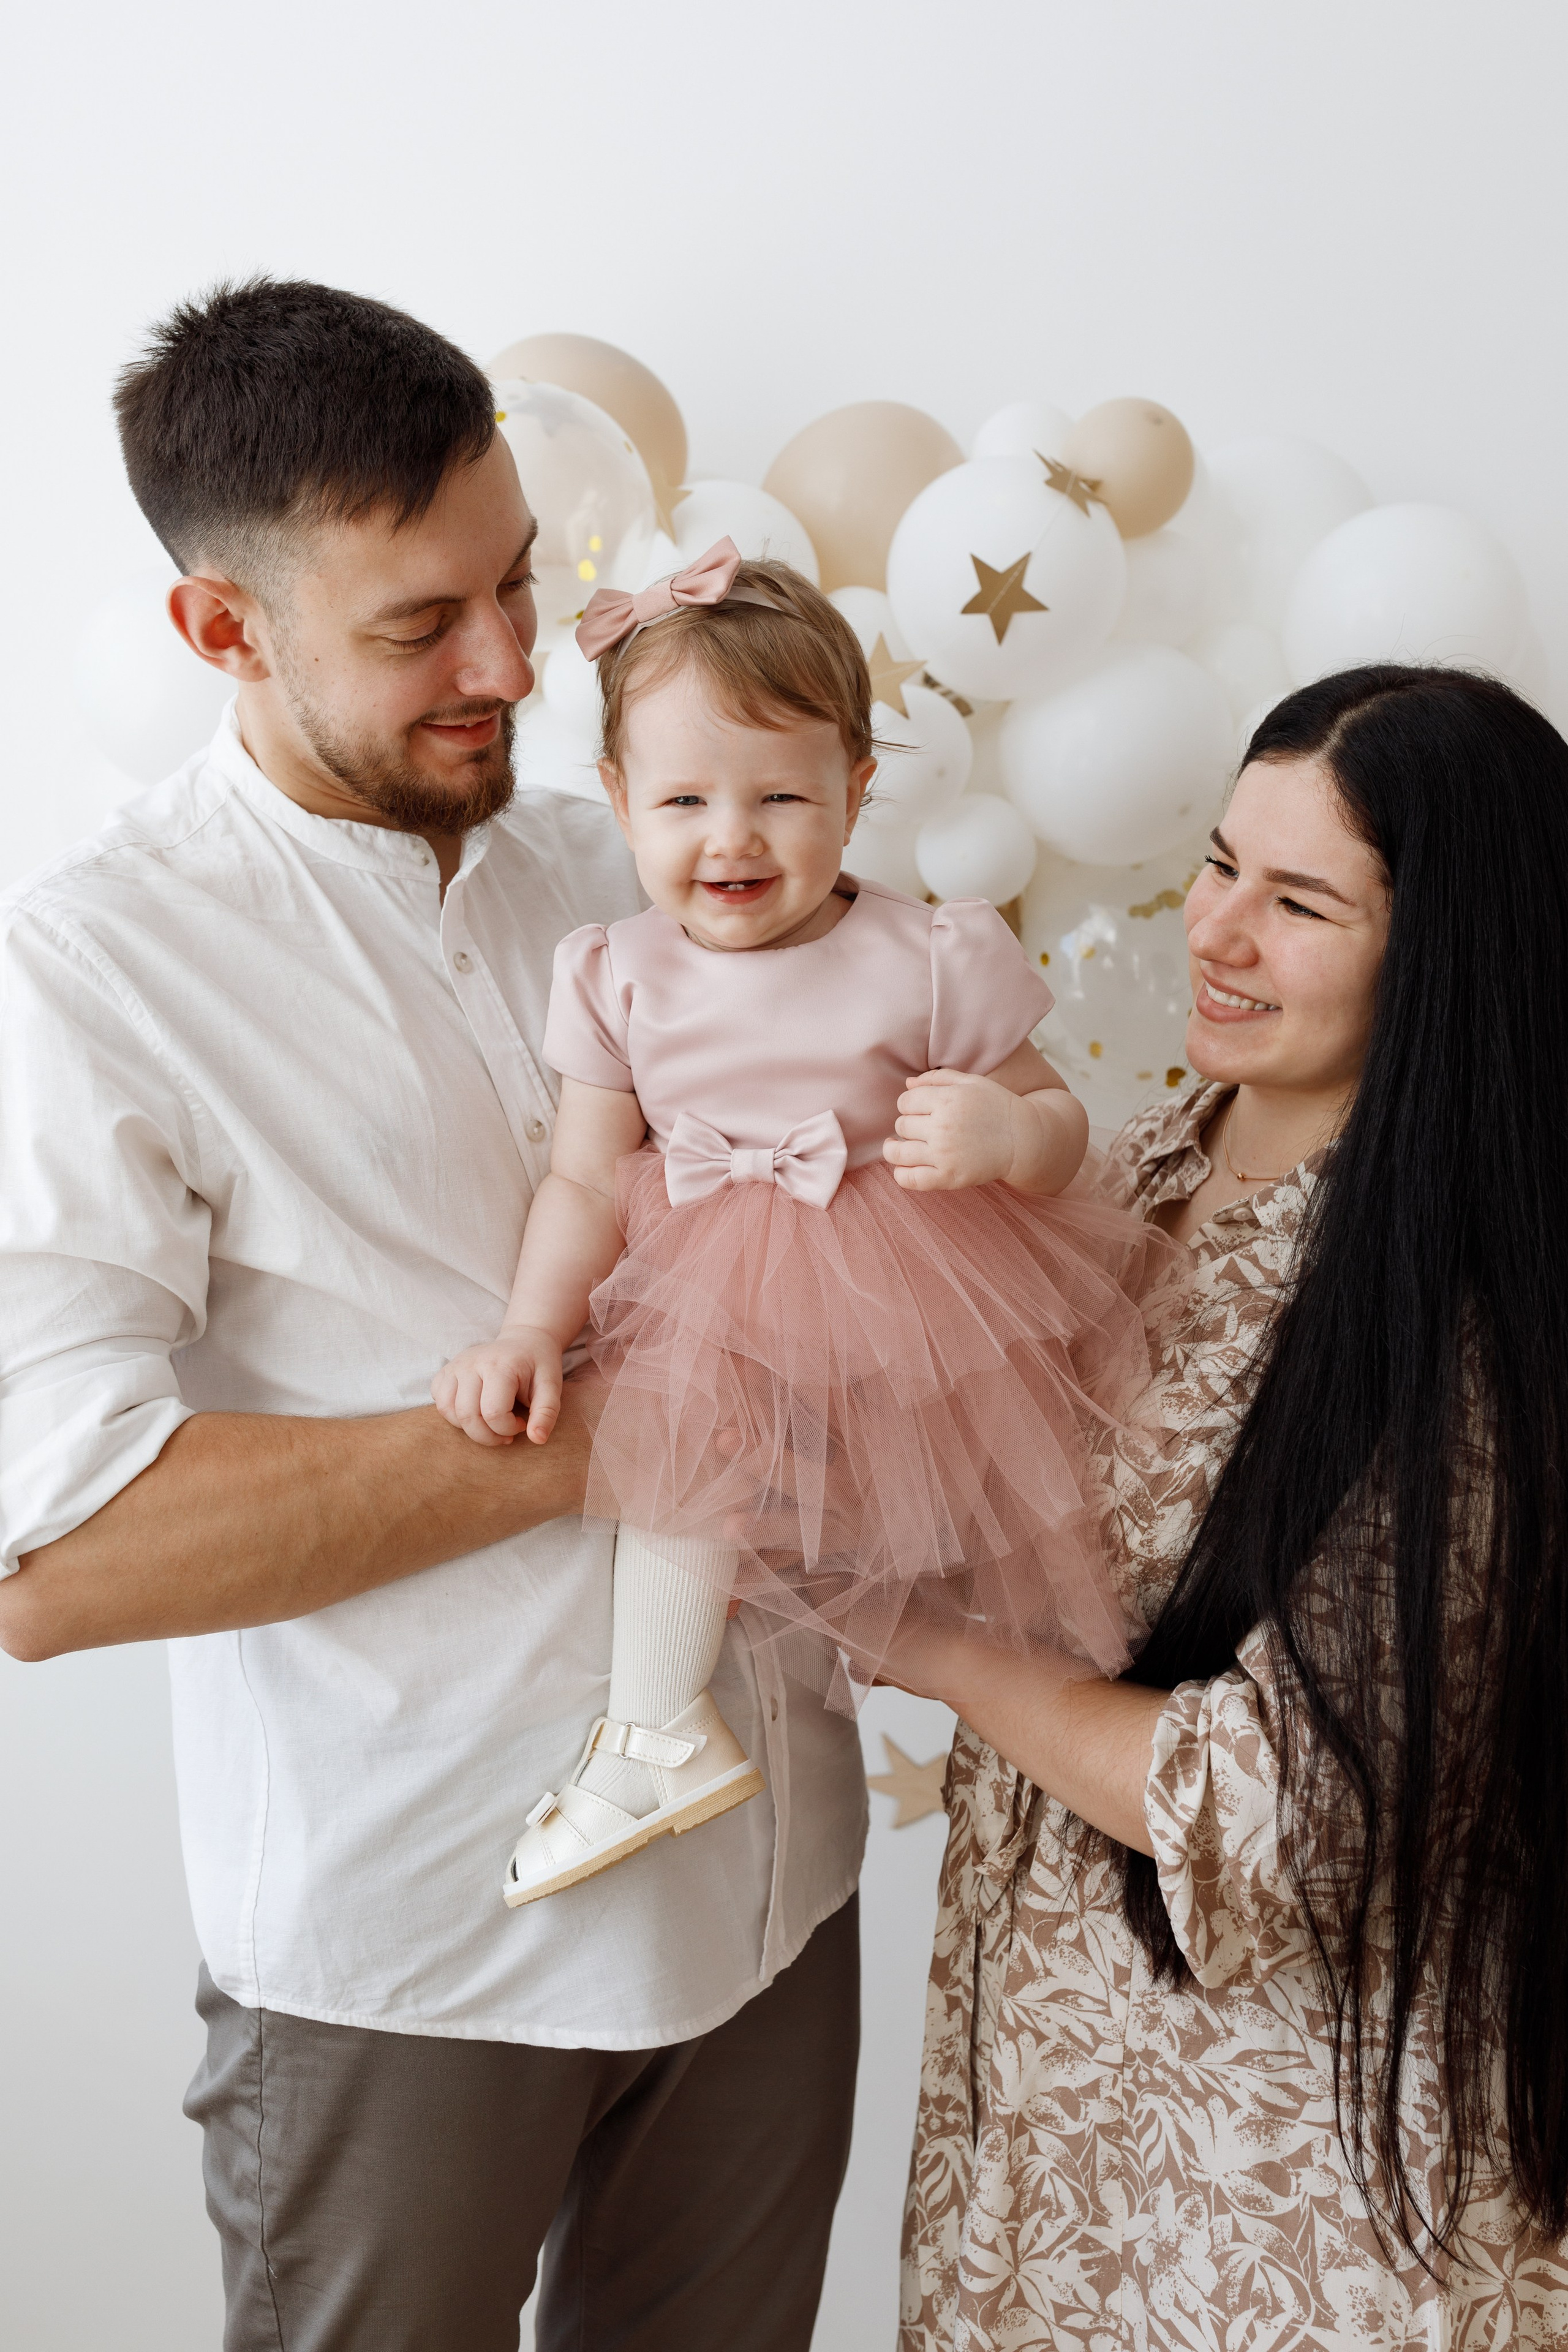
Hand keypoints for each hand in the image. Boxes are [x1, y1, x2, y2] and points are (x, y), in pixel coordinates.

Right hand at [431, 1325, 563, 1446]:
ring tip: (489, 1424)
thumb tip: (537, 1439)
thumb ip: (546, 1412)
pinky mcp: (446, 1371)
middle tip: (505, 1433)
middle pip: (467, 1416)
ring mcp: (456, 1365)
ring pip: (448, 1410)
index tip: (521, 1423)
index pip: (493, 1413)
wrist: (525, 1341)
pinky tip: (475, 1412)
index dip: (508, 1429)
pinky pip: (440, 1402)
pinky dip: (453, 1416)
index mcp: (500, 1365)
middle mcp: (472, 1363)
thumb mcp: (551, 1386)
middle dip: (488, 1436)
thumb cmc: (538, 1366)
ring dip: (469, 1428)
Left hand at [882, 1067, 1028, 1191]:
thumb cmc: (997, 1107)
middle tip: (921, 1127)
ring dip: (894, 1149)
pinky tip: (906, 1167)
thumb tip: (907, 1084)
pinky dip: (901, 1174)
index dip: (909, 1104)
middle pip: (901, 1125)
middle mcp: (943, 1126)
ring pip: (898, 1152)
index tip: (919, 1109)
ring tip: (898, 1146)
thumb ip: (938, 1078)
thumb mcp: (972, 1082)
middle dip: (908, 1124)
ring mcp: (944, 1154)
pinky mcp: (948, 1178)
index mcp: (947, 1100)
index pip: (904, 1102)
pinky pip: (909, 1179)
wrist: (1024, 1140)